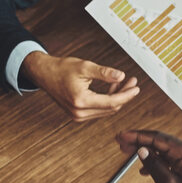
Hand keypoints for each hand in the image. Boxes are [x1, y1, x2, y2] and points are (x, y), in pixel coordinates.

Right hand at [23, 52, 139, 120]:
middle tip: (132, 82)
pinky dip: (107, 100)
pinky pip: (98, 109)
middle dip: (124, 95)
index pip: (111, 102)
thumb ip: (104, 73)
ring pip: (106, 110)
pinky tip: (112, 88)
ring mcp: (77, 115)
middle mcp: (79, 112)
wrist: (45, 74)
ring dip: (116, 98)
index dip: (126, 95)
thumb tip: (121, 76)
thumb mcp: (85, 67)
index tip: (136, 87)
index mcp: (80, 101)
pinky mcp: (77, 114)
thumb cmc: (61, 69)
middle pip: (110, 108)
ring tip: (124, 83)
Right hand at [116, 129, 181, 182]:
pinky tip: (145, 168)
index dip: (136, 136)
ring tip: (129, 153)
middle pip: (159, 140)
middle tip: (122, 143)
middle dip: (139, 141)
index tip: (123, 136)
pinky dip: (155, 159)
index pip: (156, 138)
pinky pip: (168, 156)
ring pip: (162, 148)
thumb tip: (141, 150)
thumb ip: (153, 164)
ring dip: (145, 150)